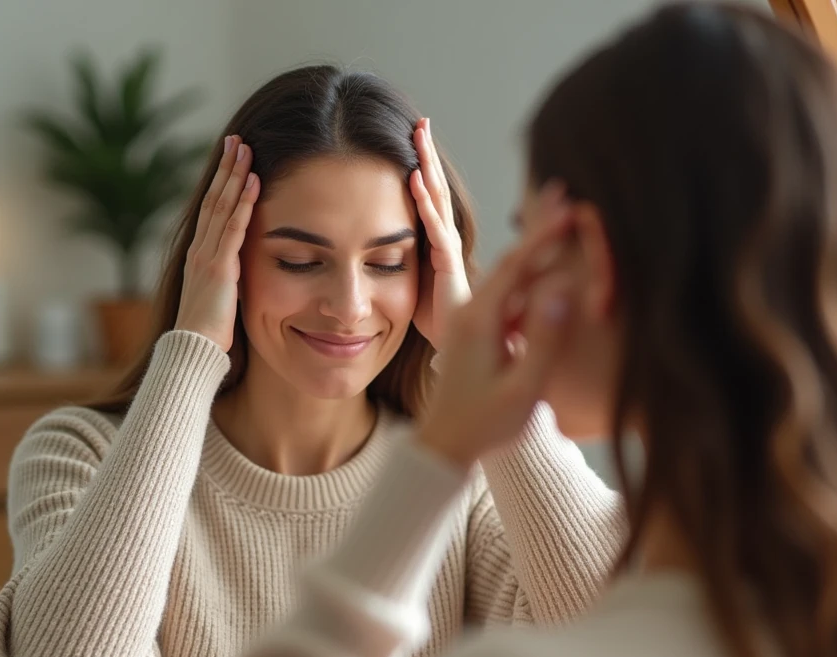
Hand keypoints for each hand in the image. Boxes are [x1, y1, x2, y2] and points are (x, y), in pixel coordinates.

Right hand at [174, 135, 258, 351]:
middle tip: (235, 140)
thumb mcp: (218, 297)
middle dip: (225, 168)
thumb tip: (240, 270)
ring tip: (245, 148)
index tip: (230, 159)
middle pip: (213, 198)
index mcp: (198, 255)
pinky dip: (244, 202)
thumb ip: (228, 278)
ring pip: (221, 205)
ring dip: (234, 175)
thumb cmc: (208, 333)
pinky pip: (233, 227)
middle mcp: (199, 249)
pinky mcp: (219, 267)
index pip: (210, 210)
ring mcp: (207, 256)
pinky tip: (254, 181)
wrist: (194, 350)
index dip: (220, 183)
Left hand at [410, 117, 470, 351]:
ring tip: (418, 133)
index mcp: (436, 242)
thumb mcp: (413, 283)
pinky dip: (424, 202)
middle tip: (419, 120)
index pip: (428, 197)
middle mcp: (446, 240)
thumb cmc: (438, 322)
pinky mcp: (449, 267)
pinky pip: (435, 229)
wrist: (460, 354)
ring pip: (437, 200)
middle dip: (426, 154)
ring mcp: (450, 251)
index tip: (410, 137)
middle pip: (434, 189)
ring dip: (427, 165)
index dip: (420, 167)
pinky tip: (414, 177)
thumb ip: (402, 261)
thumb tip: (376, 246)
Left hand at [417, 193, 575, 468]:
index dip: (544, 235)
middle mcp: (470, 312)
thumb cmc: (483, 425)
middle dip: (539, 228)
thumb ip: (543, 339)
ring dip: (537, 250)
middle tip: (565, 194)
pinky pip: (508, 297)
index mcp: (478, 320)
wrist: (443, 447)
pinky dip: (530, 279)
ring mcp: (473, 321)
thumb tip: (563, 288)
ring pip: (510, 278)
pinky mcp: (478, 332)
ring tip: (562, 219)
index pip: (516, 265)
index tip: (569, 207)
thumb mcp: (521, 388)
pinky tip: (554, 269)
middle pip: (510, 260)